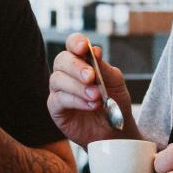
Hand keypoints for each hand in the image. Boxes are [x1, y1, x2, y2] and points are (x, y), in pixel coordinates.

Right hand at [47, 34, 134, 148]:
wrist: (116, 130)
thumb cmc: (115, 103)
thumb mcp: (115, 83)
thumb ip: (104, 68)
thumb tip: (94, 50)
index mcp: (82, 61)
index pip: (72, 44)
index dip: (75, 42)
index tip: (84, 48)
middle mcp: (67, 73)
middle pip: (61, 60)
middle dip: (76, 67)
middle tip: (91, 76)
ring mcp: (59, 90)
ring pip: (57, 79)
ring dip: (78, 87)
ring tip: (96, 96)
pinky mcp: (56, 108)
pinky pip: (59, 99)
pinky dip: (76, 101)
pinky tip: (90, 105)